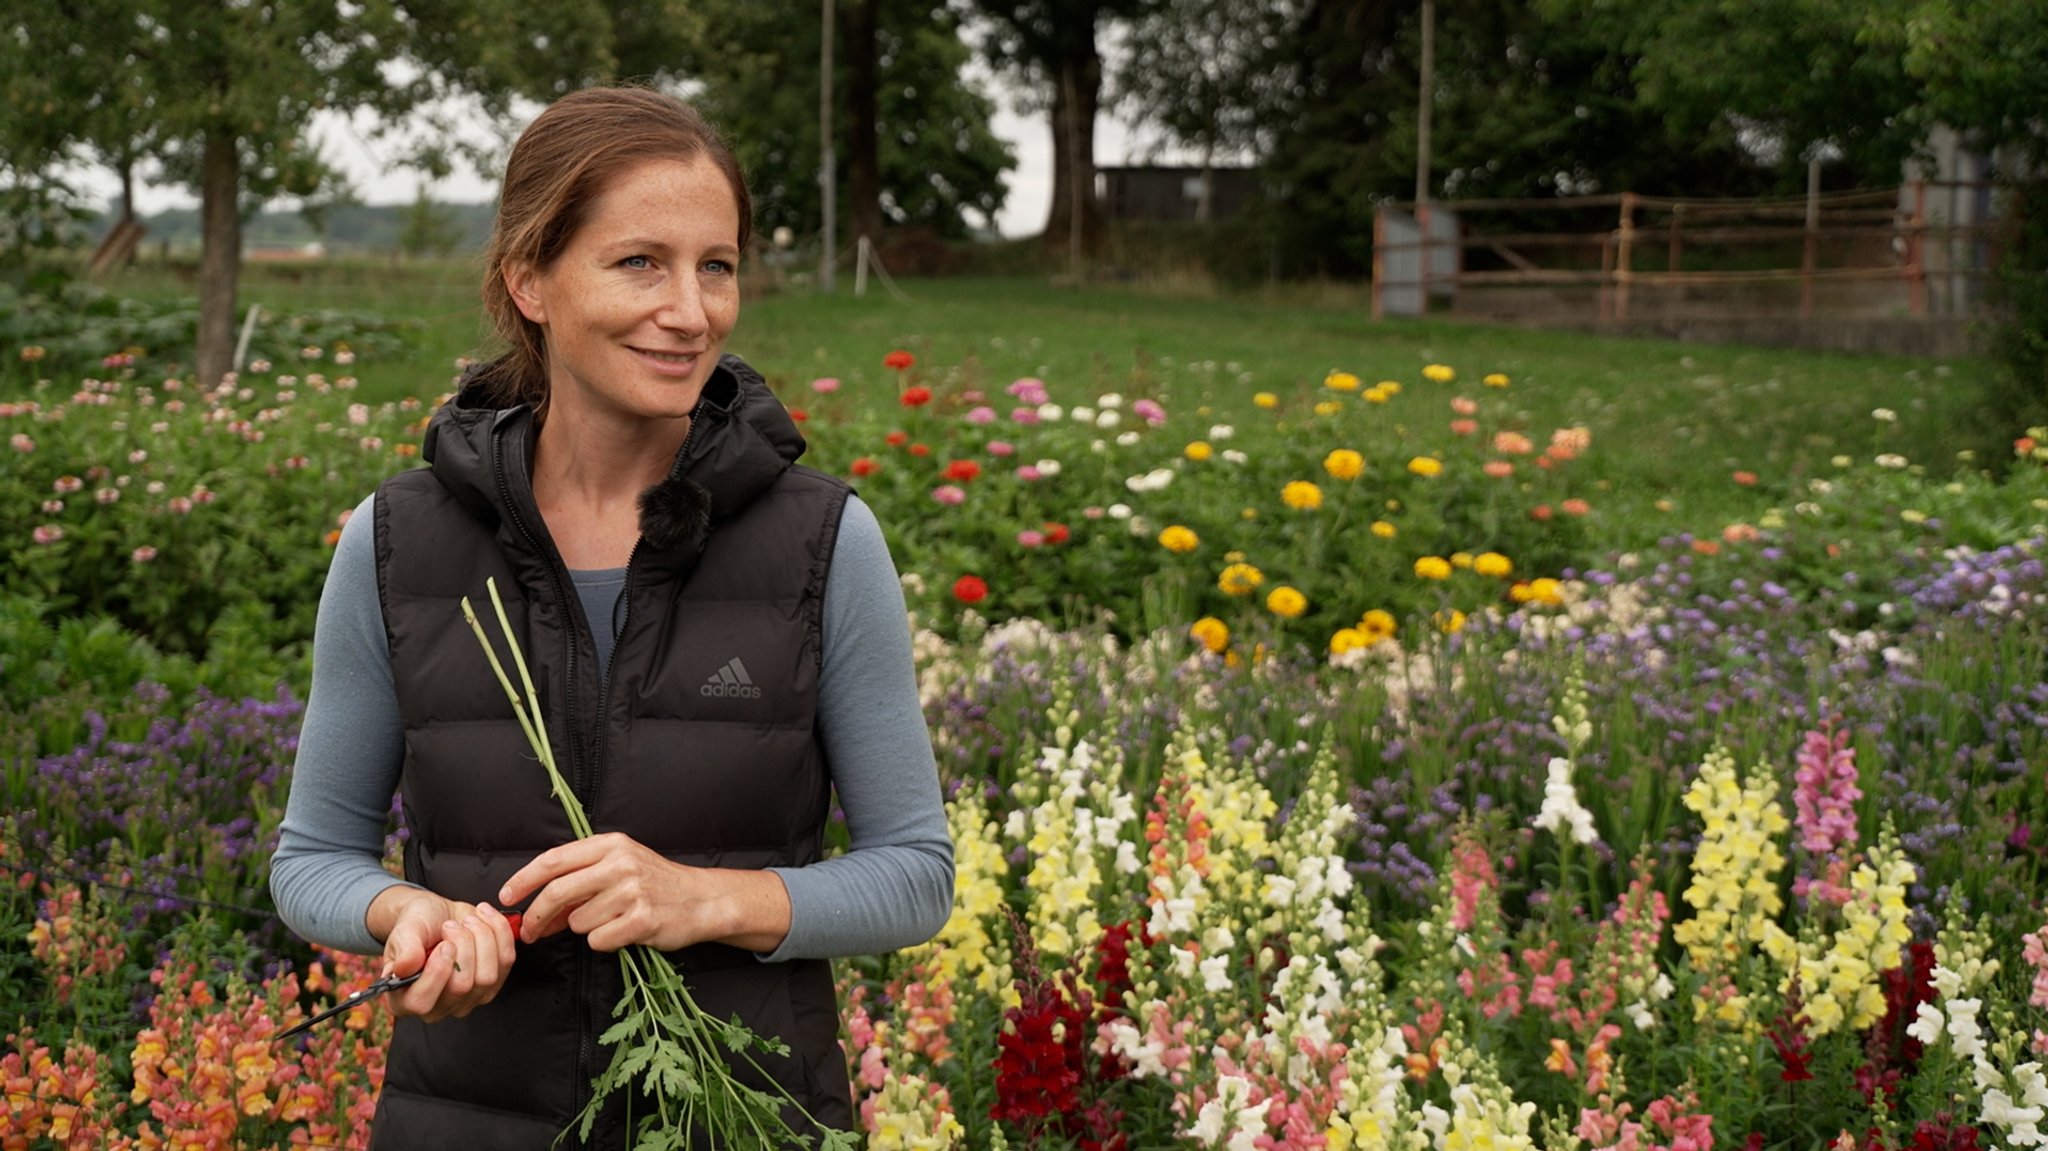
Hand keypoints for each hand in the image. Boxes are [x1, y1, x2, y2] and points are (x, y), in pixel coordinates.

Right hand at [368, 887, 518, 1022]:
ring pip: (488, 976)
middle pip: (462, 987)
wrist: (439, 915)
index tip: (444, 944)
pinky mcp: (492, 985)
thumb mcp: (404, 931)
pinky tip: (485, 918)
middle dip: (462, 945)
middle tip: (451, 924)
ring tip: (467, 920)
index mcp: (405, 999)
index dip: (436, 973)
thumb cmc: (418, 926)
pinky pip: (506, 961)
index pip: (421, 1002)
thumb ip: (404, 950)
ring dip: (482, 938)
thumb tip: (404, 967)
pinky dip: (500, 933)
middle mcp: (437, 1006)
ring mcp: (468, 999)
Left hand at [498, 832, 790, 953]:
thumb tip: (537, 911)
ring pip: (579, 921)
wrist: (701, 899)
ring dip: (585, 929)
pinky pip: (599, 940)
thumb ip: (580, 882)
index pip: (554, 860)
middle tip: (530, 932)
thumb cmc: (655, 884)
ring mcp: (632, 891)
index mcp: (610, 844)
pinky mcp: (642, 919)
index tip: (506, 896)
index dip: (524, 879)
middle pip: (558, 891)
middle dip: (537, 916)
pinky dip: (605, 942)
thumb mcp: (619, 868)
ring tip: (611, 921)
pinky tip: (624, 932)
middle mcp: (620, 863)